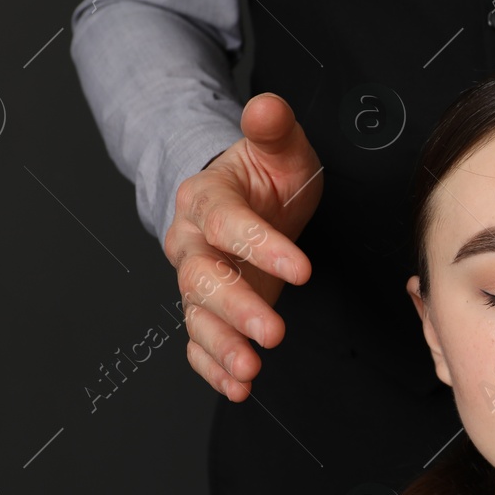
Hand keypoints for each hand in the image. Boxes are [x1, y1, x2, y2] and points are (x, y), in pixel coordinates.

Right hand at [164, 92, 324, 401]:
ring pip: (197, 316)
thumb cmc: (266, 175)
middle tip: (273, 332)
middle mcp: (193, 242)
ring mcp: (197, 279)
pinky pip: (198, 342)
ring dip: (221, 347)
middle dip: (237, 308)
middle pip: (204, 278)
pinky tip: (237, 387)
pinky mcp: (208, 309)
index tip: (301, 269)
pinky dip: (213, 368)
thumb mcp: (278, 146)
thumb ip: (273, 127)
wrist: (247, 197)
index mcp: (207, 198)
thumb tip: (267, 107)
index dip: (261, 247)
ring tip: (249, 370)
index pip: (228, 224)